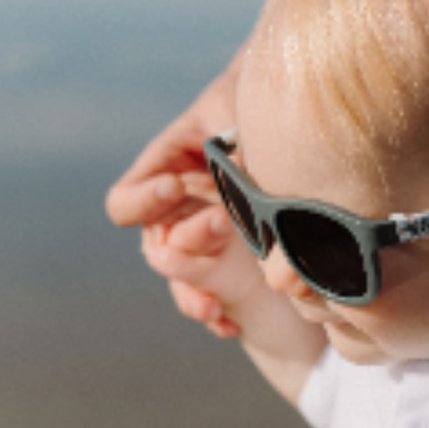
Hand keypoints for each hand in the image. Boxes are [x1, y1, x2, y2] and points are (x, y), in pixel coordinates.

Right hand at [107, 54, 243, 331]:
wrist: (300, 114)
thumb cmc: (260, 102)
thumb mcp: (241, 115)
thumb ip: (232, 145)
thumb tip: (240, 171)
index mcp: (166, 171)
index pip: (128, 201)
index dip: (147, 199)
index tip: (177, 185)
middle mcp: (179, 211)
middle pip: (159, 247)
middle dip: (190, 241)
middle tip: (223, 224)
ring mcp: (203, 239)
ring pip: (181, 280)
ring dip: (192, 296)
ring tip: (213, 310)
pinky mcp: (231, 261)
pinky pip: (212, 296)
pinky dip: (217, 314)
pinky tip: (229, 325)